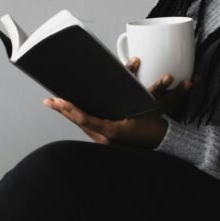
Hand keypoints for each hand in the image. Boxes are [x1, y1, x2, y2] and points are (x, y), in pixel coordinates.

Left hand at [42, 58, 194, 147]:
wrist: (163, 144)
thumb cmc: (156, 127)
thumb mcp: (153, 105)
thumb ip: (156, 89)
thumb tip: (170, 77)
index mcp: (113, 130)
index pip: (85, 118)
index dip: (70, 109)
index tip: (58, 100)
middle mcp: (106, 138)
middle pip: (79, 121)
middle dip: (64, 110)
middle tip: (49, 100)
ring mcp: (105, 141)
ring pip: (82, 125)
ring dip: (69, 114)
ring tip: (55, 104)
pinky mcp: (107, 140)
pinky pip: (89, 128)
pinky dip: (79, 119)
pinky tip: (70, 113)